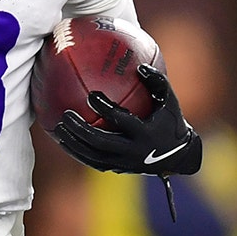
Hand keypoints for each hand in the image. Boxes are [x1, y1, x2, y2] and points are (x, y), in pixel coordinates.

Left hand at [53, 64, 201, 175]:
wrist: (177, 156)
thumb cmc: (171, 121)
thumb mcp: (169, 101)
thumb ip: (157, 81)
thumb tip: (139, 66)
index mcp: (145, 134)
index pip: (123, 121)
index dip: (106, 109)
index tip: (91, 95)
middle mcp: (133, 152)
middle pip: (102, 142)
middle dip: (81, 130)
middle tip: (66, 114)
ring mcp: (124, 164)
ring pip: (93, 156)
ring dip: (74, 144)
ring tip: (58, 128)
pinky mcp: (118, 170)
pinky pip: (93, 163)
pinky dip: (78, 152)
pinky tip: (64, 140)